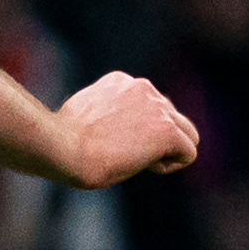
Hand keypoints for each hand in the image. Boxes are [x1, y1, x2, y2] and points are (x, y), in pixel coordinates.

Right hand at [49, 72, 197, 187]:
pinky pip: (188, 151)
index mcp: (119, 82)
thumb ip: (101, 115)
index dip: (135, 129)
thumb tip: (104, 129)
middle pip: (170, 116)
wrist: (61, 149)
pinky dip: (171, 165)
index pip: (146, 104)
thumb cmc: (59, 143)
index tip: (112, 143)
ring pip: (186, 133)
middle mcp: (142, 88)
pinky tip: (148, 167)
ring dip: (166, 151)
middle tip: (125, 155)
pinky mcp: (166, 132)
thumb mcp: (78, 117)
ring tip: (139, 162)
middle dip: (155, 139)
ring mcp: (158, 108)